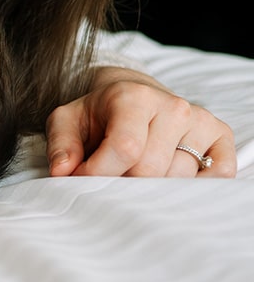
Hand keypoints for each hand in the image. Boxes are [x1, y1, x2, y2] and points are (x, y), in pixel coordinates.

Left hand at [45, 69, 236, 177]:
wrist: (132, 95)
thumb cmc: (99, 113)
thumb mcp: (68, 120)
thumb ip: (61, 144)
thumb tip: (62, 171)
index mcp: (133, 97)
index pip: (125, 148)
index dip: (100, 173)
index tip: (82, 179)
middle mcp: (172, 106)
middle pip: (150, 170)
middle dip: (122, 182)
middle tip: (109, 175)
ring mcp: (199, 121)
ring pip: (179, 179)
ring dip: (153, 186)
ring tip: (136, 170)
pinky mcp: (220, 137)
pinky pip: (218, 176)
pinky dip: (195, 186)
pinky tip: (171, 178)